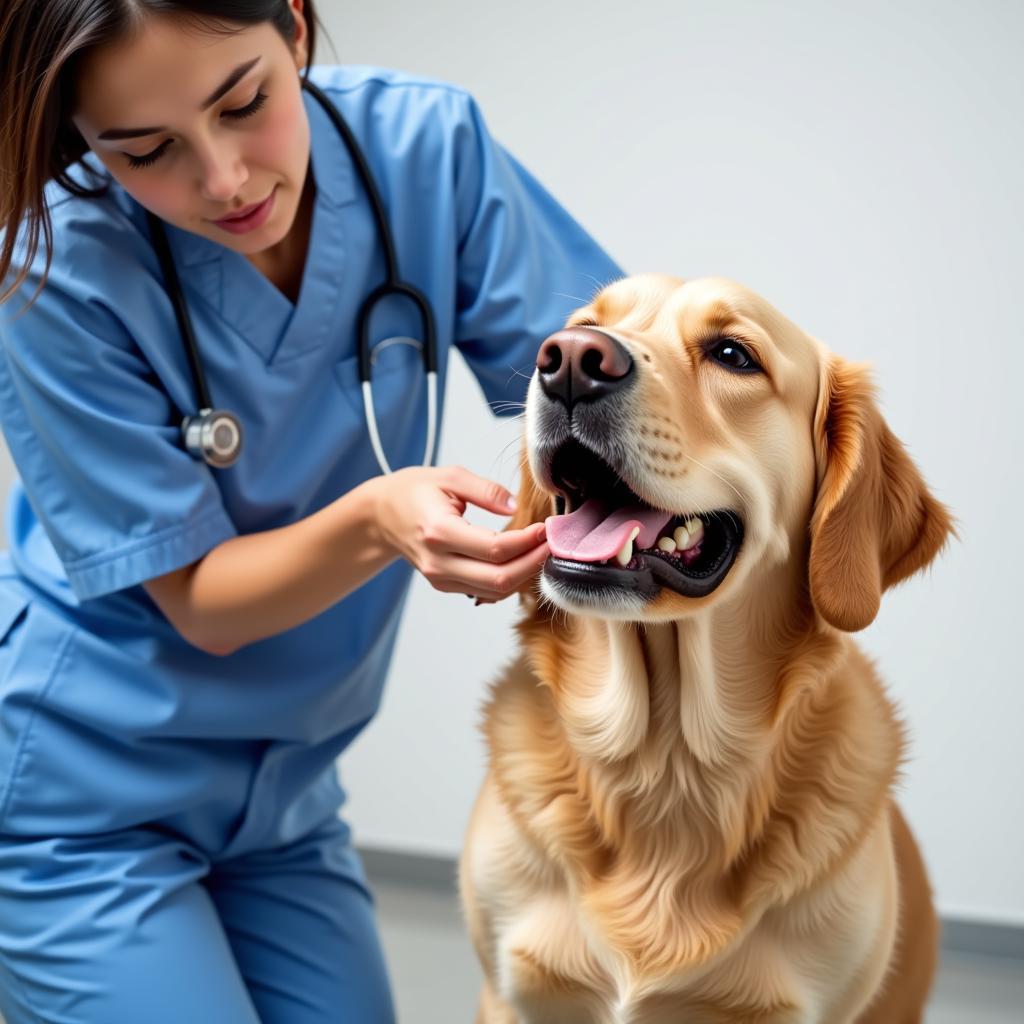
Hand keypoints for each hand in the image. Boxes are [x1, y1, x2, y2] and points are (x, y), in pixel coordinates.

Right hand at [372, 465, 547, 601]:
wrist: (383, 514)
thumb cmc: (414, 491)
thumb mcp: (450, 476)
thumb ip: (486, 490)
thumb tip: (516, 505)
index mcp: (439, 531)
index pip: (495, 548)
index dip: (528, 542)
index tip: (547, 528)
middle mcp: (438, 561)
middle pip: (499, 579)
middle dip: (533, 563)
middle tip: (553, 544)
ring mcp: (440, 578)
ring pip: (494, 591)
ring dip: (524, 575)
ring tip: (541, 551)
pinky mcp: (445, 585)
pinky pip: (485, 593)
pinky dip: (509, 581)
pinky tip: (522, 561)